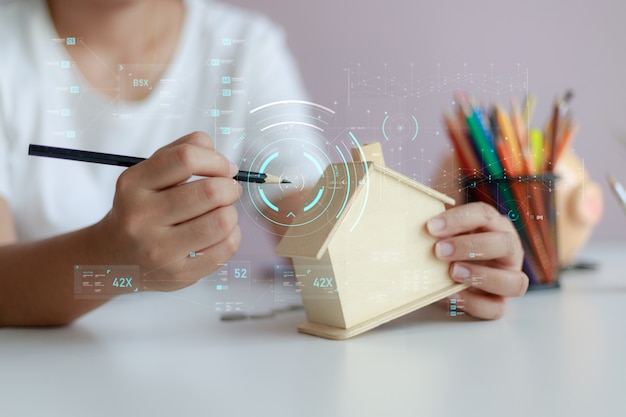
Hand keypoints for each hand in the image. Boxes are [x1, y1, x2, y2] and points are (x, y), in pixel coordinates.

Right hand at [97, 131, 242, 290]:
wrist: (112, 260)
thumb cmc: (142, 209)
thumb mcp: (147, 175)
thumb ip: (182, 152)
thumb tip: (221, 158)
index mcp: (133, 185)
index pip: (185, 159)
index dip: (215, 160)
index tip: (225, 168)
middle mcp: (142, 217)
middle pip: (210, 192)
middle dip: (230, 187)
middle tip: (228, 191)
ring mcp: (159, 250)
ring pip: (222, 221)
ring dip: (231, 212)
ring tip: (221, 213)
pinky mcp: (179, 274)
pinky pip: (226, 248)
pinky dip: (233, 235)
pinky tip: (219, 233)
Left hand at [426, 202, 528, 318]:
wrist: (445, 275)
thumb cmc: (446, 247)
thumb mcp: (444, 233)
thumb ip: (437, 230)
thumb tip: (413, 222)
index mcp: (495, 225)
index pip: (485, 215)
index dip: (459, 219)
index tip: (431, 227)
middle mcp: (509, 251)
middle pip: (506, 244)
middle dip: (471, 246)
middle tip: (439, 250)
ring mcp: (509, 279)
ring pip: (515, 281)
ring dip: (481, 276)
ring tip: (452, 272)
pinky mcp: (499, 303)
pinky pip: (495, 308)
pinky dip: (473, 302)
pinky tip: (452, 295)